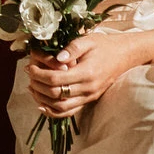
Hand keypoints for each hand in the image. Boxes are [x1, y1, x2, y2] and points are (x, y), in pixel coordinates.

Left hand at [26, 29, 141, 119]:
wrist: (125, 56)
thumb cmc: (104, 45)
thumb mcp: (88, 41)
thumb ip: (72, 49)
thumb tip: (57, 58)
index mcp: (86, 72)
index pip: (56, 80)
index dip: (39, 75)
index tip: (30, 67)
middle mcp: (88, 88)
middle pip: (56, 95)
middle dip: (38, 86)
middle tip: (29, 75)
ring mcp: (90, 97)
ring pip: (62, 108)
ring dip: (43, 100)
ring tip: (32, 88)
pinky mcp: (90, 100)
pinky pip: (70, 112)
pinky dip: (54, 112)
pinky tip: (42, 105)